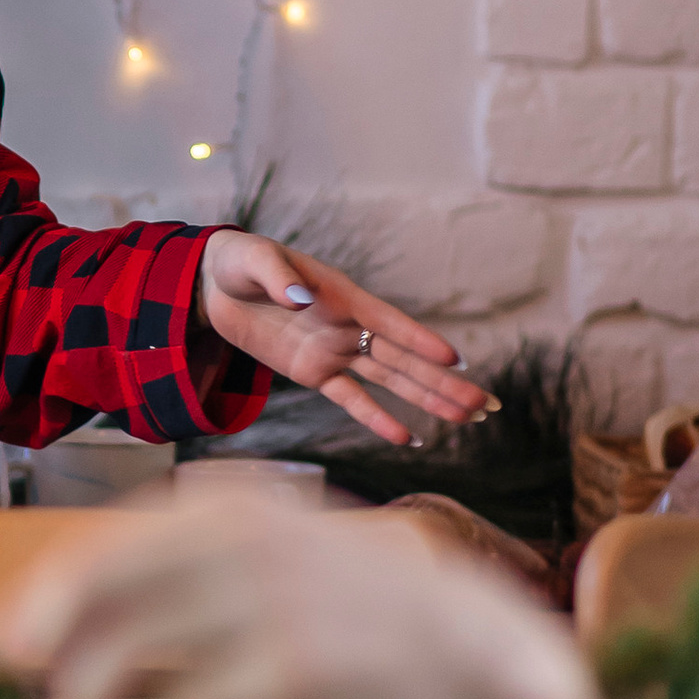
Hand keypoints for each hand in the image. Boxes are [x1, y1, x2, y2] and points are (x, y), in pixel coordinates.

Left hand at [0, 477, 591, 698]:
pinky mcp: (297, 662)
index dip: (41, 596)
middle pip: (99, 583)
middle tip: (7, 693)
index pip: (104, 542)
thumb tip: (74, 618)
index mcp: (233, 506)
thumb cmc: (359, 616)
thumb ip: (192, 576)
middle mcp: (244, 536)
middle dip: (41, 640)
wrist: (485, 657)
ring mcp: (270, 596)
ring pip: (129, 649)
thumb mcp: (279, 565)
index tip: (1, 647)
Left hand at [198, 232, 486, 449]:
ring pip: (390, 381)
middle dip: (444, 381)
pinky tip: (409, 438)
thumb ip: (279, 278)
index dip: (421, 341)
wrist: (214, 284)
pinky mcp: (314, 372)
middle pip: (404, 359)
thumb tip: (300, 300)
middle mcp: (348, 325)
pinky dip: (377, 418)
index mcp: (344, 295)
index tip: (457, 359)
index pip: (390, 322)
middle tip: (485, 403)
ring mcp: (335, 351)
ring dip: (427, 400)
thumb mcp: (255, 260)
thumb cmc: (241, 261)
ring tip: (466, 419)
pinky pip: (351, 399)